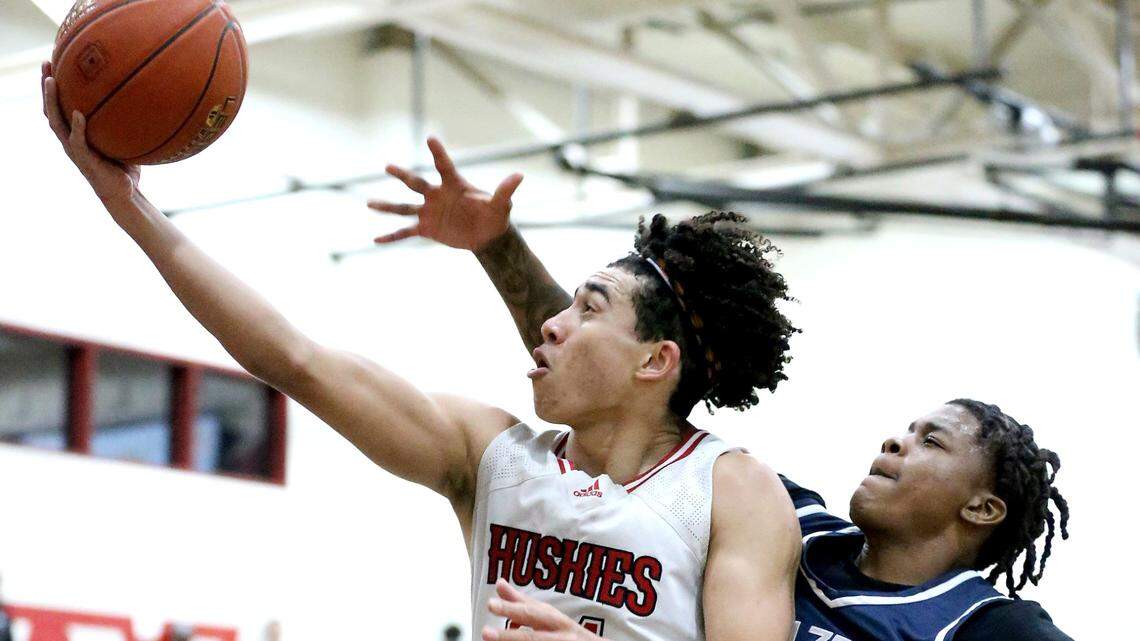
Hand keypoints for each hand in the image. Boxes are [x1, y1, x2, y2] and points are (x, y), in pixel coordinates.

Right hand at [41, 61, 140, 204]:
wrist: (127, 195)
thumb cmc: (127, 168)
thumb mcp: (125, 141)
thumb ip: (126, 123)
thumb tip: (144, 99)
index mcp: (77, 134)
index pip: (60, 105)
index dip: (55, 86)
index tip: (55, 63)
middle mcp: (70, 139)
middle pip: (51, 108)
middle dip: (46, 85)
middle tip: (46, 63)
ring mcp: (74, 150)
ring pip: (56, 122)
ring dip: (51, 101)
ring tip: (50, 81)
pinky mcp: (84, 160)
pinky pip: (77, 141)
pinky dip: (77, 126)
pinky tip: (78, 113)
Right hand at [369, 137, 522, 250]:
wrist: (486, 235)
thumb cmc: (494, 215)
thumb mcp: (500, 204)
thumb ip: (505, 190)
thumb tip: (519, 176)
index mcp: (454, 185)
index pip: (444, 166)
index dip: (438, 153)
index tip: (431, 138)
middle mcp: (437, 195)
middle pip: (416, 183)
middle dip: (402, 175)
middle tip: (387, 166)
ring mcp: (429, 211)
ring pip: (404, 207)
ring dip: (387, 206)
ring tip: (369, 203)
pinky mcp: (426, 228)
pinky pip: (405, 232)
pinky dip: (391, 237)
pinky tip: (376, 240)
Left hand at [482, 579, 606, 640]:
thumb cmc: (570, 634)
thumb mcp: (550, 616)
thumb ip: (524, 602)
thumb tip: (499, 583)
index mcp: (558, 622)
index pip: (533, 613)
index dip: (512, 608)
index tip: (490, 604)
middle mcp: (563, 637)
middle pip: (534, 637)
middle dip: (509, 636)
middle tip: (485, 633)